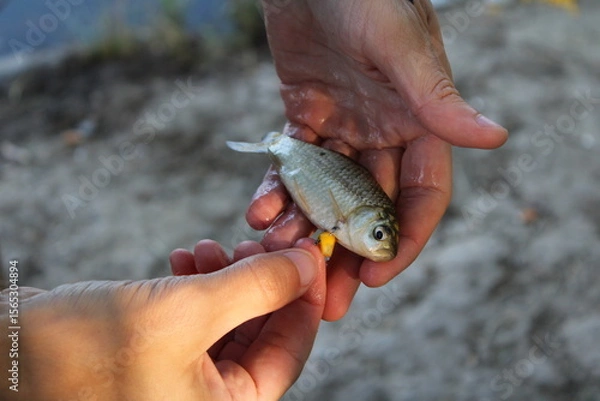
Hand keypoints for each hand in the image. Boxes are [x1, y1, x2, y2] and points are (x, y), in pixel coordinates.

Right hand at [1, 240, 324, 400]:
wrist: (3, 356)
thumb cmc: (85, 350)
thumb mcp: (185, 312)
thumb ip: (256, 287)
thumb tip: (309, 264)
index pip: (290, 350)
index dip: (302, 295)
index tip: (308, 250)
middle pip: (261, 332)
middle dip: (257, 280)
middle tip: (252, 243)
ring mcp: (183, 380)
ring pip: (228, 320)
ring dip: (225, 277)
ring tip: (209, 247)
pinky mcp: (158, 356)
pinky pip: (196, 318)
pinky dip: (196, 285)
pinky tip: (185, 258)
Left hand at [249, 0, 507, 319]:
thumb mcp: (401, 47)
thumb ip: (438, 99)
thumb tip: (497, 138)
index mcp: (417, 122)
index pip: (421, 195)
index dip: (404, 239)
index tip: (377, 277)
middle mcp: (382, 131)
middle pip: (369, 206)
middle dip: (348, 252)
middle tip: (327, 300)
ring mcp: (342, 126)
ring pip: (326, 193)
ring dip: (303, 226)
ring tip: (278, 254)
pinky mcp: (303, 115)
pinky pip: (291, 165)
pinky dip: (275, 190)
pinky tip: (258, 214)